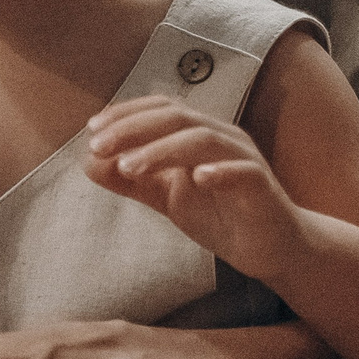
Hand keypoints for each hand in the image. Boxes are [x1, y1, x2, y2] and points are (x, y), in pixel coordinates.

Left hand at [85, 95, 304, 279]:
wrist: (270, 249)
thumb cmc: (219, 215)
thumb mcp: (166, 197)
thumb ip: (131, 180)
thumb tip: (88, 162)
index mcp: (197, 134)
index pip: (161, 109)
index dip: (127, 113)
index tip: (91, 130)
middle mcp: (222, 138)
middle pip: (177, 118)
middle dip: (134, 128)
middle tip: (98, 146)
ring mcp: (244, 160)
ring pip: (204, 139)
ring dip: (163, 150)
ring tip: (129, 166)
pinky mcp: (262, 187)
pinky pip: (244, 171)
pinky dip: (221, 171)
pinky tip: (197, 178)